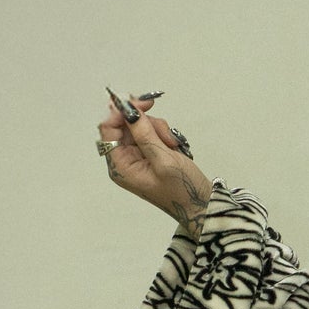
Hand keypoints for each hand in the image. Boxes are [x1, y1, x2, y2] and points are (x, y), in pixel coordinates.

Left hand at [96, 97, 213, 222]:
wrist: (201, 205)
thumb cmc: (182, 189)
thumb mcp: (163, 160)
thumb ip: (144, 133)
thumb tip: (129, 110)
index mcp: (120, 166)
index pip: (108, 129)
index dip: (121, 112)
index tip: (141, 103)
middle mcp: (124, 160)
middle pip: (124, 125)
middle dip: (146, 123)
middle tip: (165, 129)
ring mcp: (137, 156)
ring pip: (140, 126)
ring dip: (158, 129)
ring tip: (173, 145)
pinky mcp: (149, 153)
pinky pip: (150, 132)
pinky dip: (163, 134)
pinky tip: (174, 147)